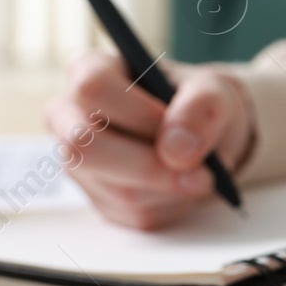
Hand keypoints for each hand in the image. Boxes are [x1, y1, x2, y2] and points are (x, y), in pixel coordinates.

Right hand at [45, 51, 253, 228]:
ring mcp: (80, 163)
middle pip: (84, 147)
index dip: (137, 113)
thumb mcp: (213, 91)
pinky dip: (172, 205)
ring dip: (172, 189)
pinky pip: (135, 214)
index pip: (93, 88)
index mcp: (91, 72)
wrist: (202, 136)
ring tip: (203, 173)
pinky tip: (183, 186)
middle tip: (203, 175)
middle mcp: (72, 117)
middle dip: (150, 166)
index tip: (177, 129)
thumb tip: (177, 150)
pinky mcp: (100, 200)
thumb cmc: (197, 103)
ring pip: (118, 189)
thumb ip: (201, 108)